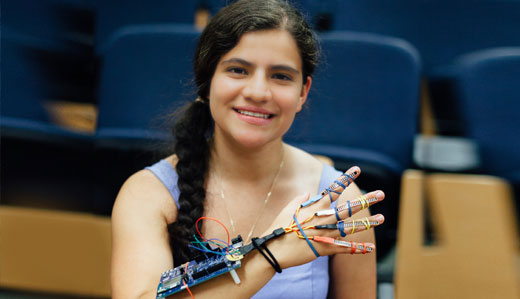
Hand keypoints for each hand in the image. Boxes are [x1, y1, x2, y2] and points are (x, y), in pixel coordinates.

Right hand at [262, 166, 384, 268]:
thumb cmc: (278, 227)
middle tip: (381, 194)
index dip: (346, 178)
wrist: (273, 249)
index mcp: (314, 207)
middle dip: (366, 200)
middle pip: (349, 208)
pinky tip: (371, 248)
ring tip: (382, 219)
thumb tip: (308, 194)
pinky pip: (345, 249)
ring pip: (351, 227)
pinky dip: (358, 249)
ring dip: (367, 223)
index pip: (333, 189)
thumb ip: (299, 200)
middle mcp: (323, 219)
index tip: (357, 169)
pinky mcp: (324, 249)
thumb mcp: (287, 209)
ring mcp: (325, 234)